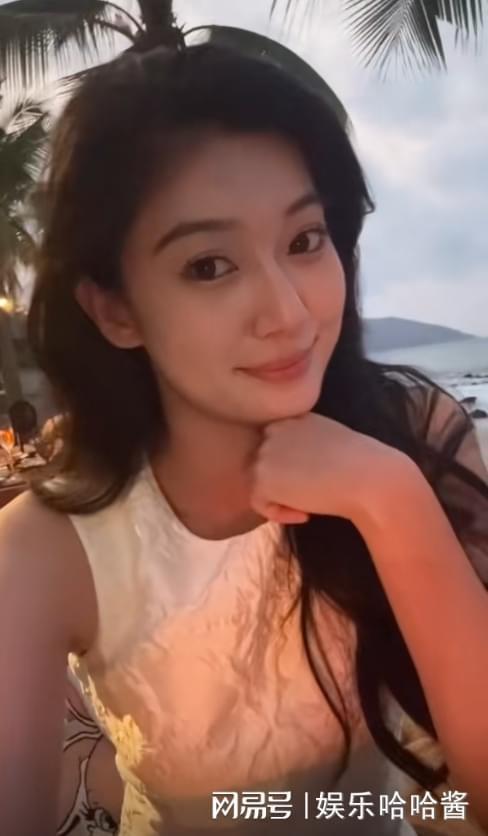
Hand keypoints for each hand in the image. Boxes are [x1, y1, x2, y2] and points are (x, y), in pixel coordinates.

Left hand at [249, 412, 408, 524]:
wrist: (367, 477)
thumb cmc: (360, 463)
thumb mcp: (328, 439)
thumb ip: (305, 444)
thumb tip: (292, 469)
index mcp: (293, 417)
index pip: (275, 445)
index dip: (288, 466)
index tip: (311, 480)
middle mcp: (275, 430)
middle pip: (264, 463)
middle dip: (283, 483)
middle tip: (309, 497)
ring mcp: (266, 452)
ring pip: (259, 482)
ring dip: (279, 498)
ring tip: (307, 507)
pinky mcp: (263, 477)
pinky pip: (259, 502)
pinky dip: (279, 513)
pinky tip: (305, 515)